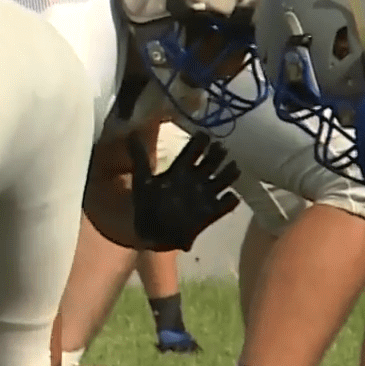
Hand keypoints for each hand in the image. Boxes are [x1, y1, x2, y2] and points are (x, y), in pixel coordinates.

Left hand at [131, 131, 239, 251]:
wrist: (153, 233)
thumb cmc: (147, 204)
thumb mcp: (142, 179)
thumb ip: (139, 157)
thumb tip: (131, 132)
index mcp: (179, 171)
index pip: (191, 153)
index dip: (198, 143)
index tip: (204, 133)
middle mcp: (195, 180)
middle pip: (210, 164)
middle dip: (216, 155)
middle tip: (221, 146)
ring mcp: (204, 195)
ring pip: (222, 180)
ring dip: (228, 174)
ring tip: (233, 166)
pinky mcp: (211, 212)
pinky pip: (225, 204)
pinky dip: (229, 200)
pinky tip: (232, 195)